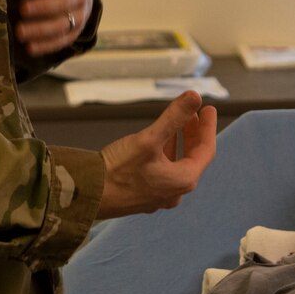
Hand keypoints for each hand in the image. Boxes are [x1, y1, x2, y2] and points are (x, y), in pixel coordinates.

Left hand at [16, 0, 91, 57]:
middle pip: (67, 1)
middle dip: (46, 7)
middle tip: (22, 9)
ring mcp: (78, 14)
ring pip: (63, 24)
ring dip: (42, 30)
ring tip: (19, 32)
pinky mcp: (71, 32)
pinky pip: (61, 41)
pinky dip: (45, 45)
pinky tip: (27, 47)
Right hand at [97, 91, 216, 218]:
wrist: (86, 196)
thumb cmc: (118, 170)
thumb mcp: (149, 139)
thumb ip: (174, 117)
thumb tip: (195, 97)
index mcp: (182, 180)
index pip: (206, 150)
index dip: (208, 127)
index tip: (208, 109)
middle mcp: (174, 192)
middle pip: (192, 158)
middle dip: (193, 134)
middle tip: (195, 114)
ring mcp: (158, 197)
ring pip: (177, 165)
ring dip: (178, 143)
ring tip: (176, 124)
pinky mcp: (143, 197)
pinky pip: (163, 172)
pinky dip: (165, 154)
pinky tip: (156, 143)